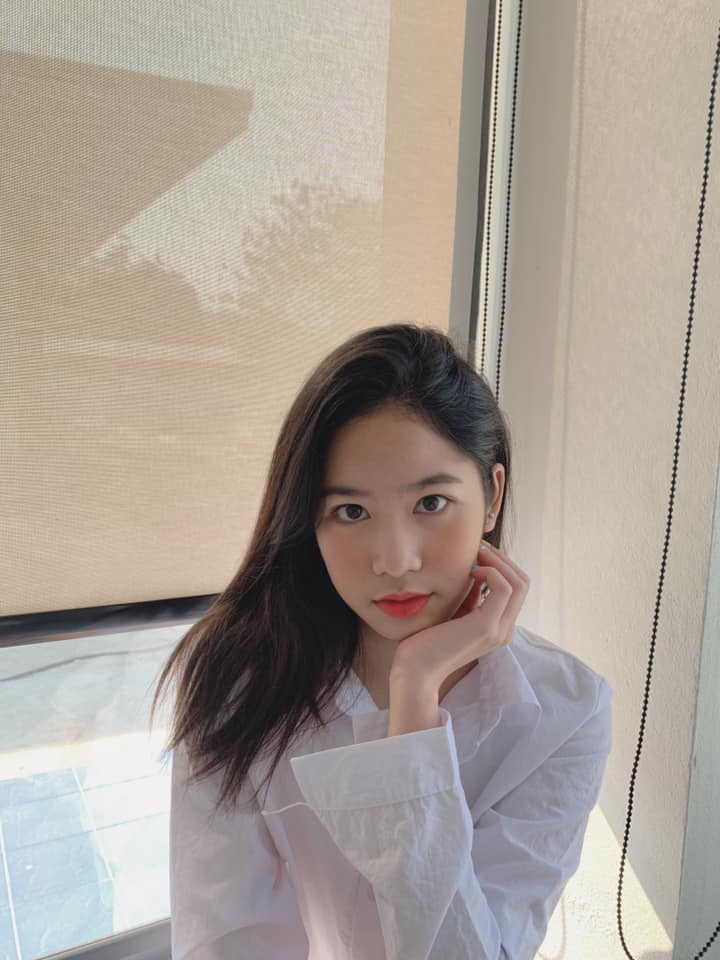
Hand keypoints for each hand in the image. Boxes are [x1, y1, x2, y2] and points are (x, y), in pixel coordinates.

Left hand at [389, 541, 530, 693]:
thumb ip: (471, 596)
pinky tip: (470, 572)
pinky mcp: (486, 627)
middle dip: (502, 558)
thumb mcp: (455, 613)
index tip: (479, 554)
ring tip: (476, 555)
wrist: (415, 672)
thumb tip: (477, 571)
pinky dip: (490, 571)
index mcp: (498, 628)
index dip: (502, 565)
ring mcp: (498, 630)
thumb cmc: (426, 643)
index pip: (517, 588)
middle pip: (523, 582)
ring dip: (498, 561)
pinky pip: (503, 587)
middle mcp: (504, 630)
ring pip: (519, 582)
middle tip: (479, 548)